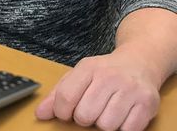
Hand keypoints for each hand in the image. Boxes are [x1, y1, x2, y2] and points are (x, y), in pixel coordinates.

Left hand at [35, 52, 159, 130]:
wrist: (138, 62)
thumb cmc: (104, 72)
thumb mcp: (79, 75)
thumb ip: (58, 94)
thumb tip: (40, 114)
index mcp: (88, 68)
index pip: (65, 98)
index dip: (62, 112)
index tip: (67, 112)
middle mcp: (109, 76)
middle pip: (85, 115)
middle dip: (85, 118)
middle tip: (92, 108)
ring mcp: (129, 89)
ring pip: (106, 126)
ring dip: (104, 123)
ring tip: (108, 109)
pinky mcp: (147, 103)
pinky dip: (122, 128)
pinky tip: (122, 114)